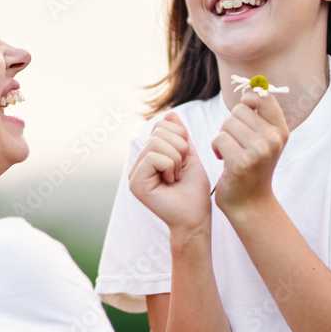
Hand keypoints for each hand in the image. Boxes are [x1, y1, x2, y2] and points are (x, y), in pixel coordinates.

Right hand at [129, 112, 210, 230]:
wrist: (196, 218)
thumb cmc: (194, 192)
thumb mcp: (189, 157)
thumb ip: (180, 136)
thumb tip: (170, 114)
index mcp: (149, 156)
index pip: (161, 126)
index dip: (181, 139)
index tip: (184, 162)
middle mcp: (138, 163)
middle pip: (159, 132)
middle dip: (179, 149)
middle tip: (180, 171)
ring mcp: (134, 173)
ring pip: (157, 143)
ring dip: (176, 160)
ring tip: (175, 177)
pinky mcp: (135, 183)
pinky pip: (155, 157)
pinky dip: (170, 167)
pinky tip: (170, 182)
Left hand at [210, 89, 288, 212]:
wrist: (250, 203)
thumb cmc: (253, 166)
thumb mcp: (265, 139)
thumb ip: (261, 114)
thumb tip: (254, 83)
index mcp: (281, 130)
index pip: (263, 97)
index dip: (248, 100)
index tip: (243, 115)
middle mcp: (273, 139)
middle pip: (239, 110)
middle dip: (231, 124)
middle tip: (236, 142)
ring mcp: (259, 151)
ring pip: (227, 124)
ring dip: (223, 137)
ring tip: (231, 151)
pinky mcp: (242, 163)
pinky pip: (219, 139)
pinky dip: (216, 148)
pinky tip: (224, 159)